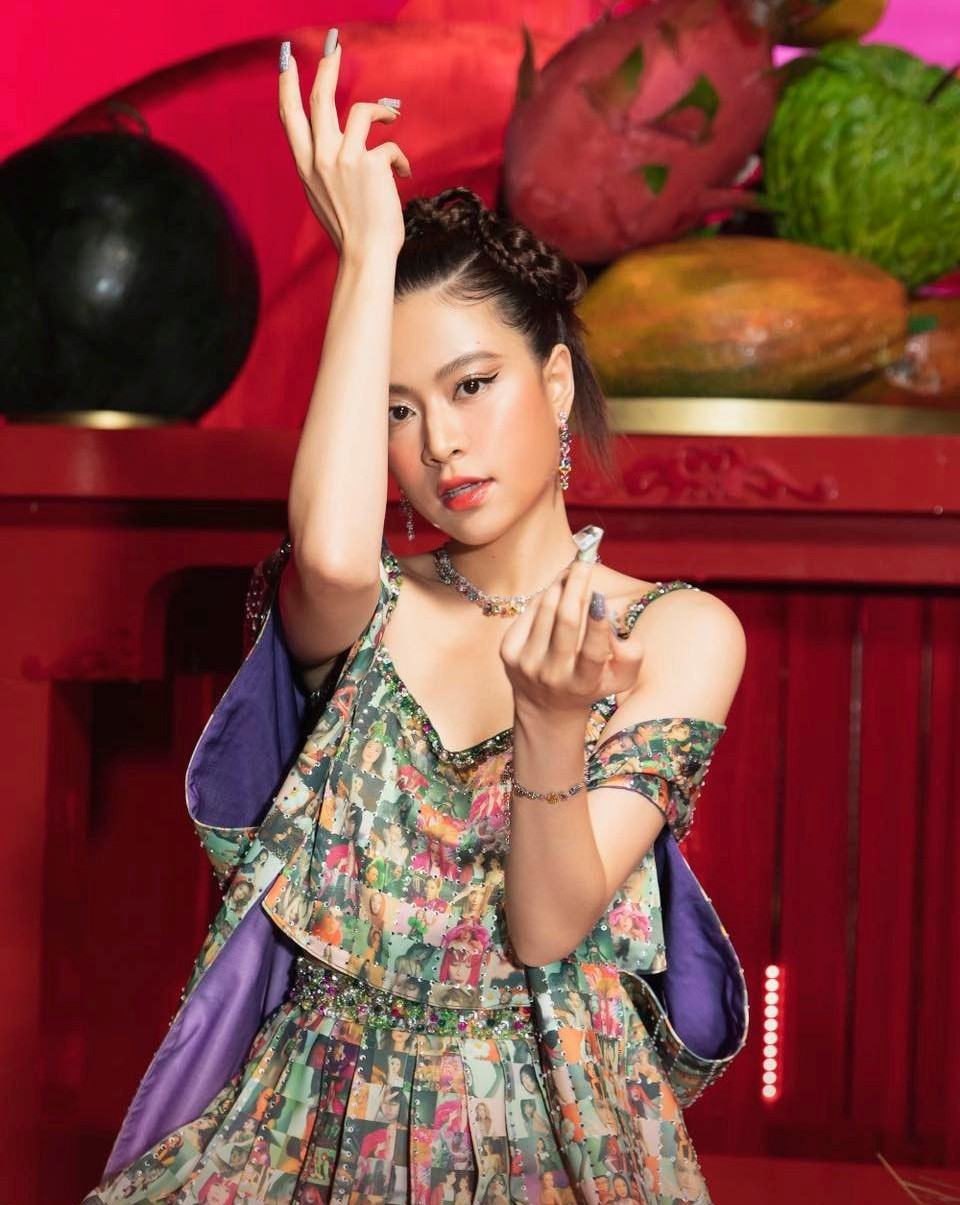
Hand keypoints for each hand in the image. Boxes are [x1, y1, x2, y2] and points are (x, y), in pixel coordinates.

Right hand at [278, 36, 411, 258]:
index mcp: (305, 167)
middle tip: (334, 43)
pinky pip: (389, 145)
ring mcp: (344, 160)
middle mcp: (319, 159)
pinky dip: (400, 160)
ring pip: (359, 111)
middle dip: (327, 67)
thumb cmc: (350, 231)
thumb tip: (340, 142)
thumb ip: (324, 166)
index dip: (287, 85)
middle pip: (319, 99)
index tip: (286, 59)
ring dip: (380, 109)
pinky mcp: (370, 164)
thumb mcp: (325, 195)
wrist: (364, 256)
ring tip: (391, 116)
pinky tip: (403, 175)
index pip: (290, 116)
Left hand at [499, 560, 643, 718]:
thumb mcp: (620, 677)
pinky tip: (557, 591)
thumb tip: (613, 617)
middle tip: (586, 561)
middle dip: (577, 586)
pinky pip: (529, 611)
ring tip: (573, 570)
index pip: (592, 652)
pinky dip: (545, 596)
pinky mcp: (508, 652)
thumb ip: (631, 653)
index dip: (597, 624)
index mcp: (583, 684)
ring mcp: (526, 663)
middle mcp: (552, 675)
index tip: (600, 595)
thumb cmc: (591, 683)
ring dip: (560, 584)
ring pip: (545, 610)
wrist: (546, 707)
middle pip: (565, 622)